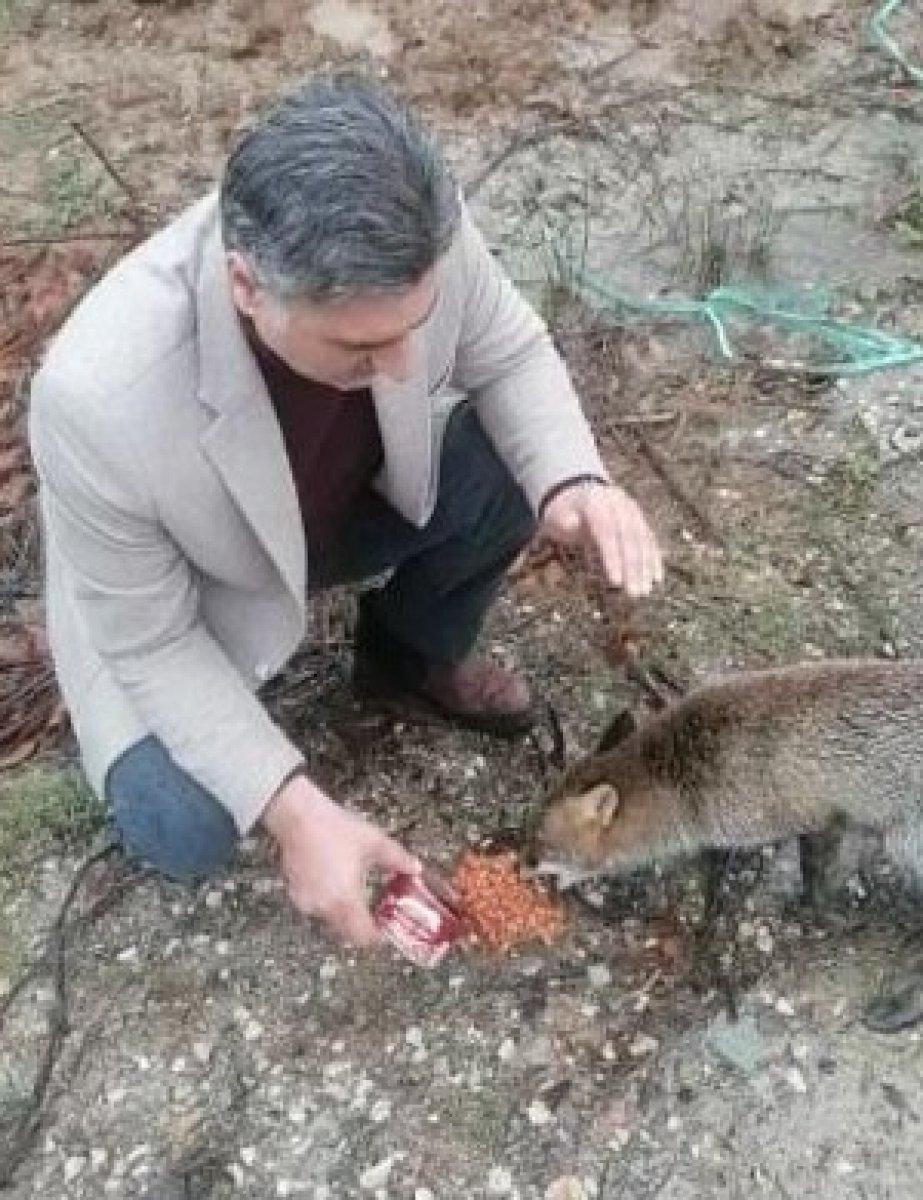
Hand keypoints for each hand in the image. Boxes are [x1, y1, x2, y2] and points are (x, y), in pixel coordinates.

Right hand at [262, 774, 420, 946]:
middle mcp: (324, 907)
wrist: (298, 816)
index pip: (363, 937)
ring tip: (358, 893)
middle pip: (347, 933)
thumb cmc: (334, 829)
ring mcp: (307, 901)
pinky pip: (316, 908)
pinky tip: (336, 884)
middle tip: (376, 912)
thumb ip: (398, 859)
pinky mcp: (296, 893)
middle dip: (362, 926)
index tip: (387, 928)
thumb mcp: (375, 842)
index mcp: (346, 900)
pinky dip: (329, 903)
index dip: (378, 937)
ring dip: (345, 914)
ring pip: (330, 921)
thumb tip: (415, 868)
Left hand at [540, 480, 663, 596]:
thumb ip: (563, 521)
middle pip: (628, 538)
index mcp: (596, 504)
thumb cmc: (564, 512)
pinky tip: (656, 577)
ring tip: (645, 591)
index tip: (616, 582)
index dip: (612, 557)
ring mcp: (632, 511)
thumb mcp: (556, 515)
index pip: (606, 532)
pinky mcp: (639, 519)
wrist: (579, 493)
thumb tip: (570, 524)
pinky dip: (653, 558)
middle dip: (632, 568)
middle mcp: (618, 505)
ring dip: (645, 567)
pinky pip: (649, 539)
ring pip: (642, 540)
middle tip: (634, 594)